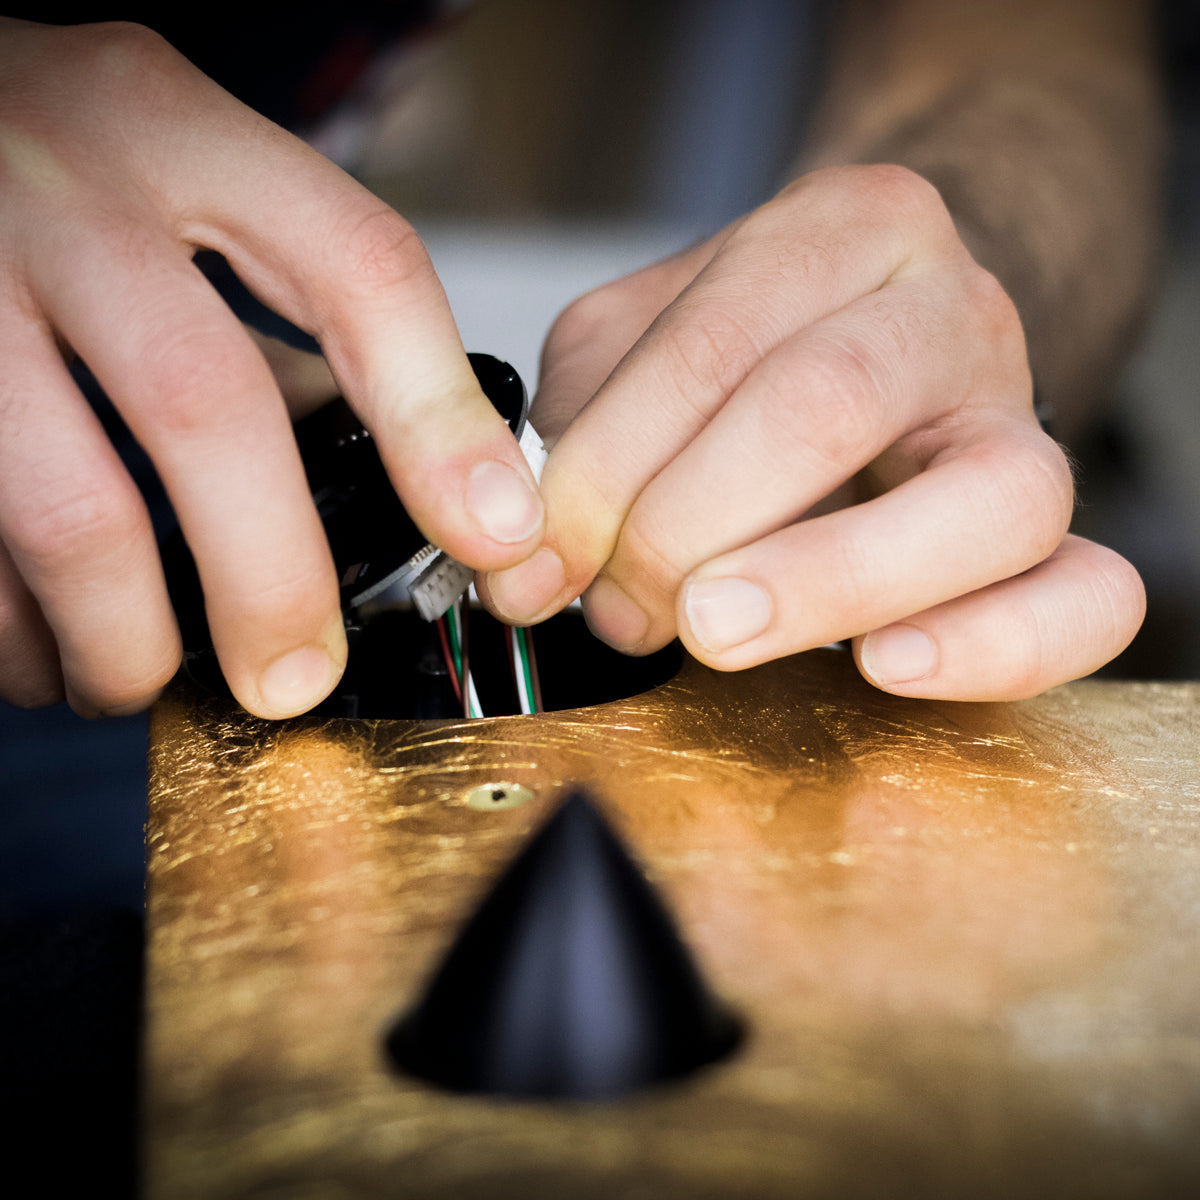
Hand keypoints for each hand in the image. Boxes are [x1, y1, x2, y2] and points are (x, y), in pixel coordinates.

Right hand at [0, 19, 543, 718]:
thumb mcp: (180, 182)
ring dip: (124, 635)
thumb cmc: (49, 154)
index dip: (442, 423)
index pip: (360, 271)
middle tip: (295, 678)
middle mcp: (66, 190)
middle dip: (271, 578)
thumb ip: (279, 308)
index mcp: (180, 133)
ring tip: (143, 679)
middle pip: (207, 407)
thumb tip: (400, 454)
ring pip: (66, 507)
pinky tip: (50, 648)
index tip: (496, 537)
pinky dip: (17, 628)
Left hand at [481, 165, 1143, 699]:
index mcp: (840, 230)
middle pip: (827, 407)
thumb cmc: (750, 351)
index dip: (605, 470)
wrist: (888, 332)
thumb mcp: (643, 348)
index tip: (543, 560)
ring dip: (826, 579)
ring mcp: (1019, 417)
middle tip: (621, 604)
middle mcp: (950, 307)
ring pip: (987, 499)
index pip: (711, 347)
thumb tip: (528, 561)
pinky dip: (994, 643)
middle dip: (687, 527)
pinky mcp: (1058, 528)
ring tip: (716, 631)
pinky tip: (885, 665)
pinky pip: (1087, 594)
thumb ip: (581, 433)